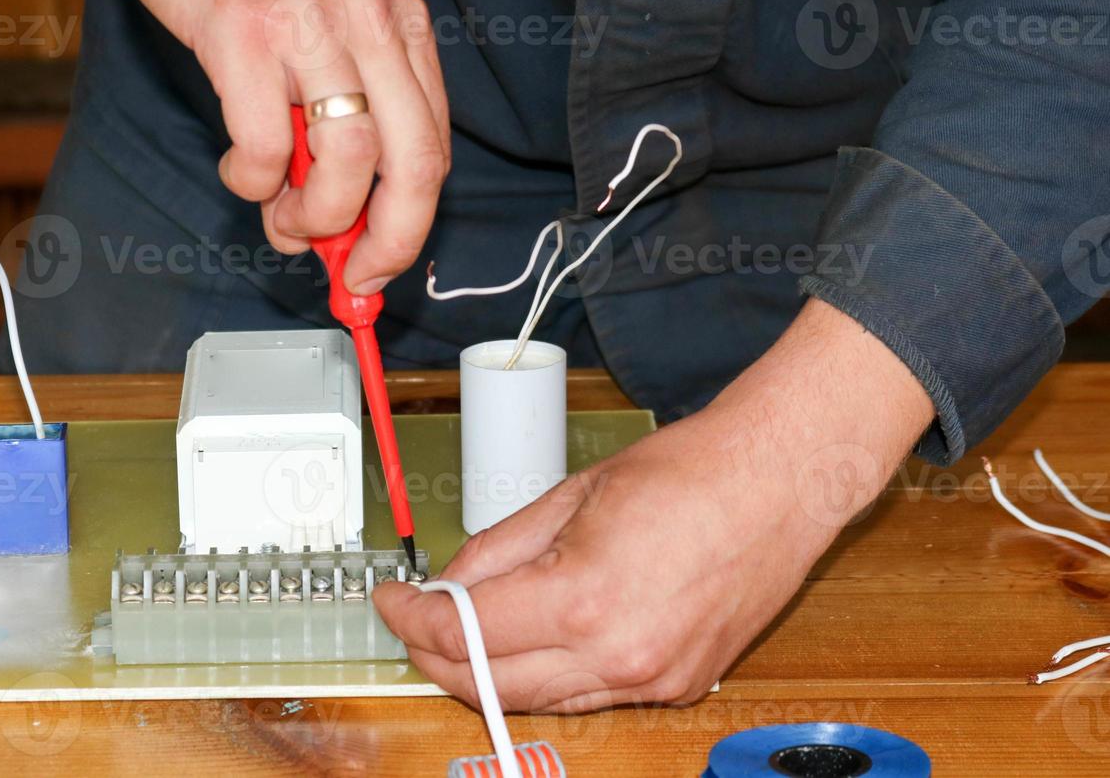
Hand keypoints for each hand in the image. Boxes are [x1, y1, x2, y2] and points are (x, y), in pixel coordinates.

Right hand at [65, 0, 449, 293]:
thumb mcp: (336, 11)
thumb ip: (350, 98)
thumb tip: (344, 203)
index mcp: (401, 25)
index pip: (433, 149)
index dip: (411, 227)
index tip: (379, 266)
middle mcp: (370, 23)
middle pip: (411, 167)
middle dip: (385, 244)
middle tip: (349, 275)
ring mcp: (309, 26)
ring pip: (346, 162)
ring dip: (313, 218)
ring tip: (282, 216)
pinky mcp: (243, 32)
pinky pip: (262, 145)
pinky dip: (250, 181)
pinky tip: (239, 168)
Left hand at [374, 299, 934, 711]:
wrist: (780, 481)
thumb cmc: (688, 473)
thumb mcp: (570, 496)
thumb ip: (498, 550)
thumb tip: (448, 587)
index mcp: (583, 600)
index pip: (463, 634)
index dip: (411, 621)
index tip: (392, 601)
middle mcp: (619, 655)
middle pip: (490, 683)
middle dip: (437, 657)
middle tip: (414, 623)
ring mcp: (653, 679)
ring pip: (537, 700)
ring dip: (488, 672)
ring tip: (461, 632)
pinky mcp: (679, 685)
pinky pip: (589, 696)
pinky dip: (548, 676)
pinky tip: (532, 642)